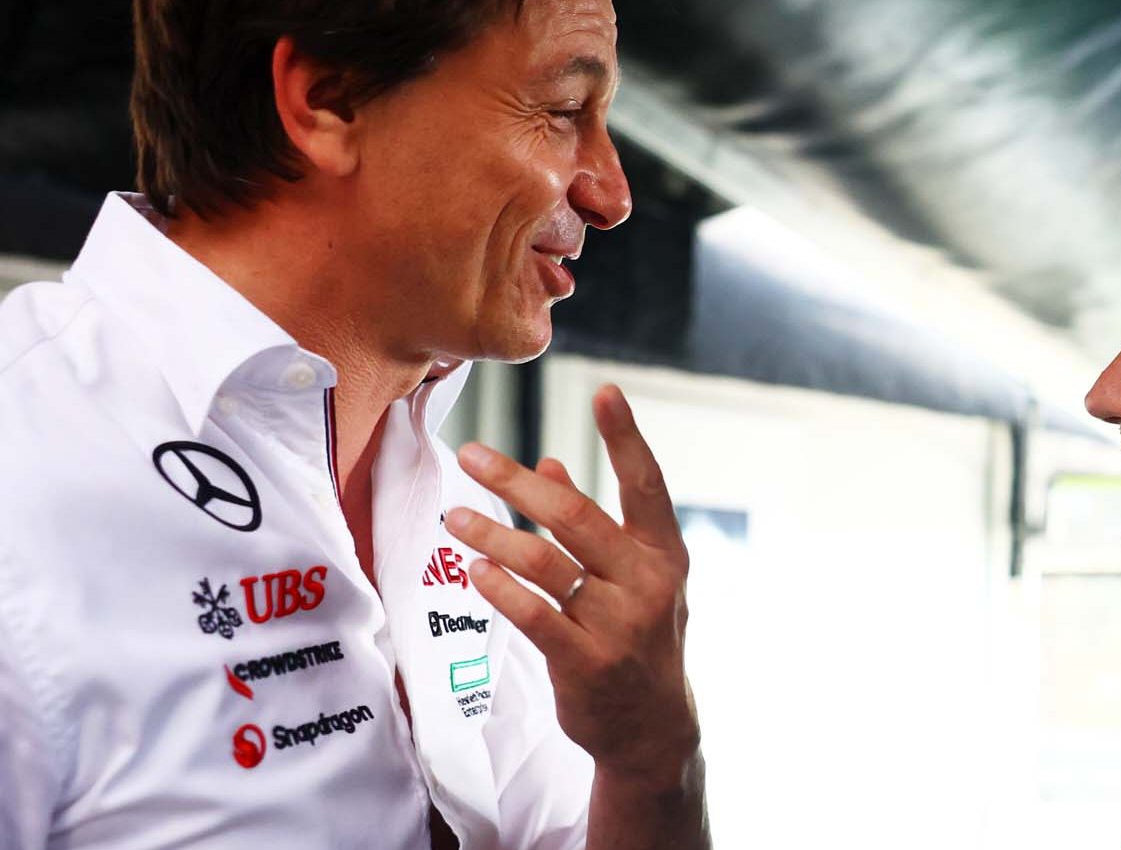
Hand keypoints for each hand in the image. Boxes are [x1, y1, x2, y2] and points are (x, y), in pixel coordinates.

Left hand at [443, 384, 698, 787]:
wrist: (652, 729)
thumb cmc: (640, 638)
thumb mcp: (635, 578)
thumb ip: (596, 521)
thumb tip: (549, 461)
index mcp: (664, 553)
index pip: (646, 483)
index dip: (626, 437)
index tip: (605, 390)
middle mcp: (648, 582)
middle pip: (576, 517)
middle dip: (517, 483)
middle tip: (471, 456)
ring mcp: (619, 624)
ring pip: (545, 564)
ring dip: (493, 535)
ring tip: (455, 516)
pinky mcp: (586, 662)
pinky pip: (534, 615)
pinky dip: (502, 590)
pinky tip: (475, 571)